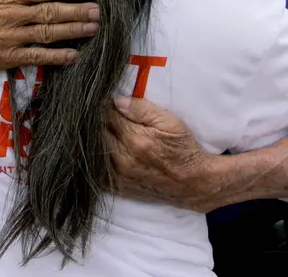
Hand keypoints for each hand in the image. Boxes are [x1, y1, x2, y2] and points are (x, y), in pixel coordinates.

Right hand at [0, 0, 99, 72]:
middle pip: (51, 12)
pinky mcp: (6, 58)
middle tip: (99, 11)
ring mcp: (10, 38)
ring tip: (94, 28)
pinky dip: (56, 57)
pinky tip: (74, 55)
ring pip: (48, 33)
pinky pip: (36, 57)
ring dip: (74, 31)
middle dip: (77, 11)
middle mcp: (11, 16)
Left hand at [106, 96, 216, 212]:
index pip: (107, 114)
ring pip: (94, 150)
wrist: (193, 183)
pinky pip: (98, 168)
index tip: (109, 101)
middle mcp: (122, 159)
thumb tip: (116, 100)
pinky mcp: (117, 187)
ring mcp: (118, 176)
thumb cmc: (183, 148)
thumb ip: (142, 109)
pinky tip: (108, 149)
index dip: (107, 105)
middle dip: (99, 121)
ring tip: (108, 130)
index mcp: (135, 139)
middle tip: (107, 115)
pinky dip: (98, 157)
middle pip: (97, 132)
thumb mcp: (170, 122)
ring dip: (97, 138)